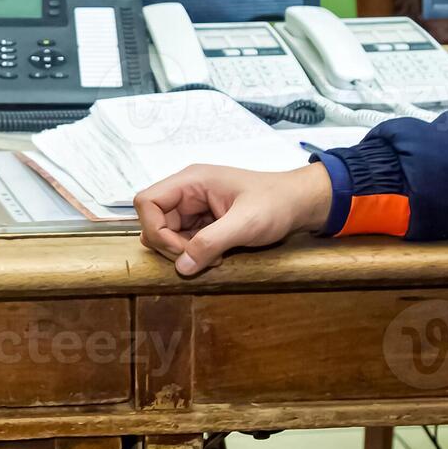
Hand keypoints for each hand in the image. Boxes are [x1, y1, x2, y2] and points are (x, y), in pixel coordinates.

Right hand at [133, 163, 332, 275]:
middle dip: (171, 246)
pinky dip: (195, 252)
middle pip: (154, 221)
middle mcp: (187, 192)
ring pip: (167, 234)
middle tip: (200, 258)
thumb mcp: (246, 223)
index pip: (147, 202)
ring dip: (183, 251)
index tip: (181, 250)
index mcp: (191, 181)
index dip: (155, 229)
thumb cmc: (277, 203)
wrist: (300, 203)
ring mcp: (194, 207)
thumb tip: (181, 267)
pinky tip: (217, 257)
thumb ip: (211, 243)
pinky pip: (184, 239)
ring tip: (213, 258)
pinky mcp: (203, 221)